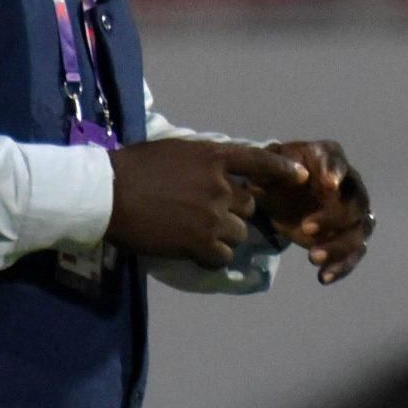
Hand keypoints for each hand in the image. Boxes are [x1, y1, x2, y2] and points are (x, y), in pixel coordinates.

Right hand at [107, 139, 307, 268]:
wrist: (106, 194)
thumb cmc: (132, 167)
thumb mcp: (175, 151)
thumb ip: (202, 161)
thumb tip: (217, 168)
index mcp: (214, 157)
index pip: (260, 161)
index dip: (283, 169)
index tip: (301, 177)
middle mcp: (221, 185)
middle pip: (249, 204)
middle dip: (235, 210)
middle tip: (209, 215)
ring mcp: (213, 214)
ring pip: (239, 232)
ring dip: (224, 236)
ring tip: (198, 235)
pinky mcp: (201, 242)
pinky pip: (223, 255)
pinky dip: (213, 257)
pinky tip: (197, 253)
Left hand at [257, 139, 373, 284]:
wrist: (278, 195)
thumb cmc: (276, 174)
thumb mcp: (266, 165)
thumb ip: (269, 164)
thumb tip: (282, 166)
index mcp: (329, 157)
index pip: (338, 162)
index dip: (336, 172)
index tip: (329, 184)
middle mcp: (349, 183)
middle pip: (356, 202)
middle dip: (334, 218)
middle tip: (306, 229)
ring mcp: (353, 212)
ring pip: (360, 230)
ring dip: (339, 246)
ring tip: (312, 258)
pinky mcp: (348, 237)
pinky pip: (355, 253)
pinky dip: (342, 267)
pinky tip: (322, 277)